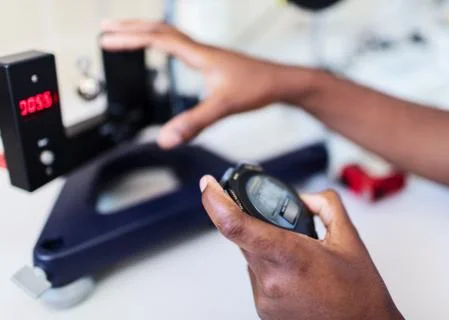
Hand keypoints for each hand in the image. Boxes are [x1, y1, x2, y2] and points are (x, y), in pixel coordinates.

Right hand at [101, 20, 284, 148]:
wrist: (280, 82)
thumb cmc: (257, 88)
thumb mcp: (223, 107)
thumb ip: (194, 123)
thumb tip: (166, 139)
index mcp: (199, 55)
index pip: (157, 39)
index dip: (129, 39)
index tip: (105, 40)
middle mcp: (200, 50)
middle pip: (159, 29)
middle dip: (130, 28)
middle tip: (106, 29)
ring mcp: (206, 54)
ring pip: (170, 35)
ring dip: (145, 32)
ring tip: (128, 35)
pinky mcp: (212, 61)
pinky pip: (180, 44)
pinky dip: (162, 42)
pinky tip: (163, 51)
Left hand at [199, 175, 403, 319]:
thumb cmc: (359, 294)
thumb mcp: (349, 239)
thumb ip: (325, 206)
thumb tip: (304, 198)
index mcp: (291, 257)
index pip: (237, 226)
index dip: (215, 202)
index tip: (208, 185)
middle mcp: (271, 280)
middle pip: (244, 237)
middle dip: (258, 223)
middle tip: (282, 225)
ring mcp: (265, 298)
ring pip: (250, 255)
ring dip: (266, 246)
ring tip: (299, 256)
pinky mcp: (263, 310)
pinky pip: (257, 275)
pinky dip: (270, 265)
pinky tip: (295, 273)